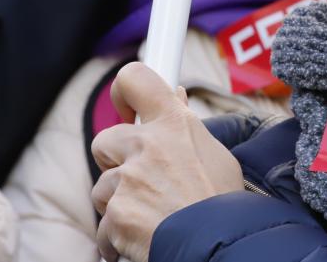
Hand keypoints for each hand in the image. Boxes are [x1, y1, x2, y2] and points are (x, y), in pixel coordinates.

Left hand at [90, 63, 243, 261]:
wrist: (220, 246)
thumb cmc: (223, 204)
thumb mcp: (217, 156)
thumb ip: (188, 126)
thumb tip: (176, 95)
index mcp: (174, 123)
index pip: (135, 80)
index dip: (124, 93)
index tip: (128, 110)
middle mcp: (146, 145)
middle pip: (104, 141)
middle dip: (116, 163)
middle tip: (143, 181)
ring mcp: (127, 179)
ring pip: (103, 187)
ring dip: (119, 203)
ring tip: (152, 216)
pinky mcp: (116, 213)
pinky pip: (104, 225)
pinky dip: (118, 236)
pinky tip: (144, 237)